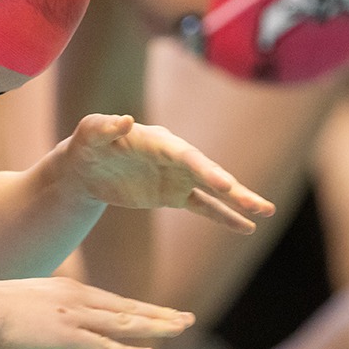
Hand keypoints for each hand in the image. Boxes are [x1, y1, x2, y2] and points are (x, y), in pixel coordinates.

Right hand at [0, 277, 190, 348]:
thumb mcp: (28, 300)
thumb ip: (46, 306)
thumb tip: (48, 316)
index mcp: (71, 291)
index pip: (115, 301)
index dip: (142, 308)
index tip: (164, 312)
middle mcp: (78, 299)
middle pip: (128, 308)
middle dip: (160, 314)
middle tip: (187, 318)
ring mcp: (73, 316)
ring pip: (124, 323)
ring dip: (155, 327)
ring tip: (180, 329)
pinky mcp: (64, 334)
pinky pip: (103, 345)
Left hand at [63, 114, 275, 232]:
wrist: (84, 167)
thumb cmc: (87, 144)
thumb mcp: (90, 133)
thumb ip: (106, 126)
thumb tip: (126, 120)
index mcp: (159, 142)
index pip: (187, 157)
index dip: (205, 170)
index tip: (225, 185)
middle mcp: (175, 158)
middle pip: (209, 173)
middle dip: (234, 189)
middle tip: (259, 206)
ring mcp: (178, 177)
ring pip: (213, 191)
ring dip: (238, 202)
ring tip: (265, 212)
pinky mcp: (173, 195)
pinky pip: (203, 207)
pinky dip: (223, 217)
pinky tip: (246, 227)